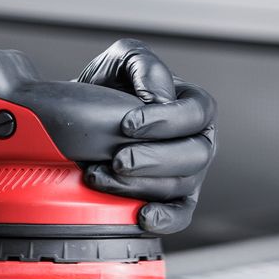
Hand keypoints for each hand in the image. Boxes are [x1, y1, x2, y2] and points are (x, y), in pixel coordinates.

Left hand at [76, 39, 216, 234]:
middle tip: (118, 159)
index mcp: (192, 105)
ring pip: (180, 186)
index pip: (197, 113)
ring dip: (141, 185)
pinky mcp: (172, 199)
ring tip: (101, 176)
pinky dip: (165, 218)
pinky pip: (180, 214)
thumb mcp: (123, 60)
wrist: (80, 118)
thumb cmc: (107, 87)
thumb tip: (158, 97)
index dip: (166, 120)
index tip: (127, 124)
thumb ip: (144, 65)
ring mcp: (188, 172)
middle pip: (196, 155)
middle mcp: (197, 140)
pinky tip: (142, 216)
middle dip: (154, 159)